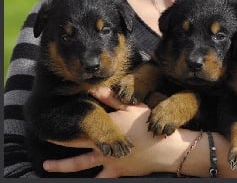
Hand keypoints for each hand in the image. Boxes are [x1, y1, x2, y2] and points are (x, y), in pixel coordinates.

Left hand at [43, 87, 174, 176]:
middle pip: (76, 141)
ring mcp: (108, 159)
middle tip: (44, 137)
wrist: (166, 149)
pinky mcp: (117, 171)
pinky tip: (84, 182)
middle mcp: (103, 143)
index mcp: (107, 125)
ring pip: (81, 163)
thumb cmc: (150, 125)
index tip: (56, 116)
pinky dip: (93, 180)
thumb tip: (93, 89)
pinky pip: (101, 178)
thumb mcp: (134, 107)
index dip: (69, 119)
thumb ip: (112, 98)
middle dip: (59, 140)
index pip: (84, 121)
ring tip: (47, 166)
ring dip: (63, 165)